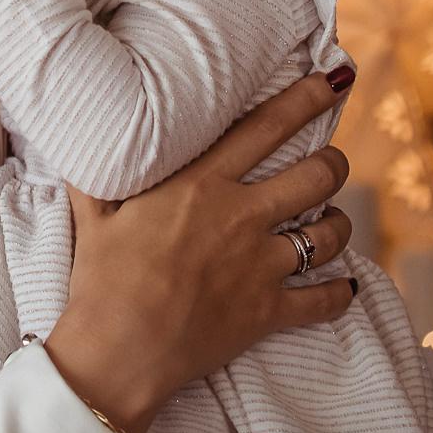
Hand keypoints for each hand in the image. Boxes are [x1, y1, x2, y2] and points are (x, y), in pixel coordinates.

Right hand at [40, 72, 356, 432]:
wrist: (117, 350)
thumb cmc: (100, 279)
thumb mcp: (92, 212)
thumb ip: (97, 171)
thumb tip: (86, 139)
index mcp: (201, 184)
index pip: (266, 127)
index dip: (305, 98)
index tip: (330, 82)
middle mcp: (240, 216)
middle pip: (316, 174)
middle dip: (333, 162)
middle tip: (331, 161)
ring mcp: (259, 265)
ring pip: (329, 234)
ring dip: (339, 223)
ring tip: (333, 219)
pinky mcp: (267, 312)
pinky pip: (323, 300)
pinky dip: (340, 294)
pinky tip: (345, 288)